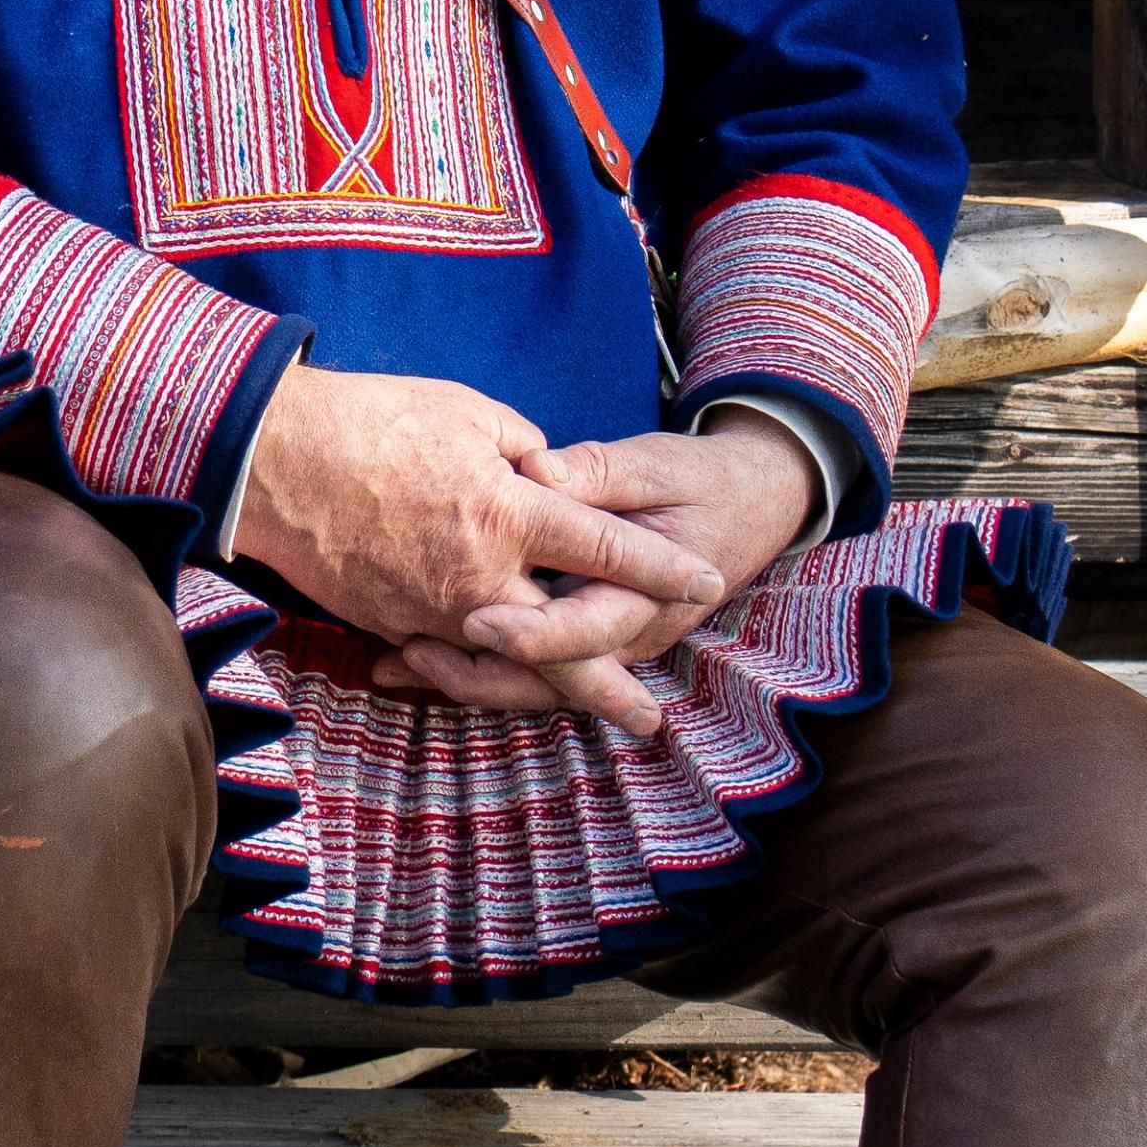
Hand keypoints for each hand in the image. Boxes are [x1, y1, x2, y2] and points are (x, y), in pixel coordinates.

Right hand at [234, 363, 723, 736]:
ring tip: (588, 710)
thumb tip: (550, 478)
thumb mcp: (467, 412)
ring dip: (548, 690)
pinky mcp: (391, 623)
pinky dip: (479, 672)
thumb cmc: (373, 419)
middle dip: (611, 687)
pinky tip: (504, 680)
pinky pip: (448, 657)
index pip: (605, 548)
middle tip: (650, 718)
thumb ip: (525, 449)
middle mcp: (479, 577)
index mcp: (508, 513)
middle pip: (564, 647)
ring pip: (505, 666)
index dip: (660, 566)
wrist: (272, 458)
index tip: (705, 581)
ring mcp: (432, 609)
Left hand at [382, 414, 822, 723]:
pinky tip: (413, 648)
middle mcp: (630, 635)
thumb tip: (534, 468)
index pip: (585, 631)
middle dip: (473, 674)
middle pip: (547, 678)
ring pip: (531, 682)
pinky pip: (530, 665)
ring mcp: (607, 645)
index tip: (473, 620)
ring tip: (392, 662)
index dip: (529, 633)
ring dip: (462, 676)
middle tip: (406, 656)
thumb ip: (594, 474)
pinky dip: (475, 662)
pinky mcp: (586, 638)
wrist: (754, 503)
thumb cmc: (703, 479)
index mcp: (652, 596)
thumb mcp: (654, 465)